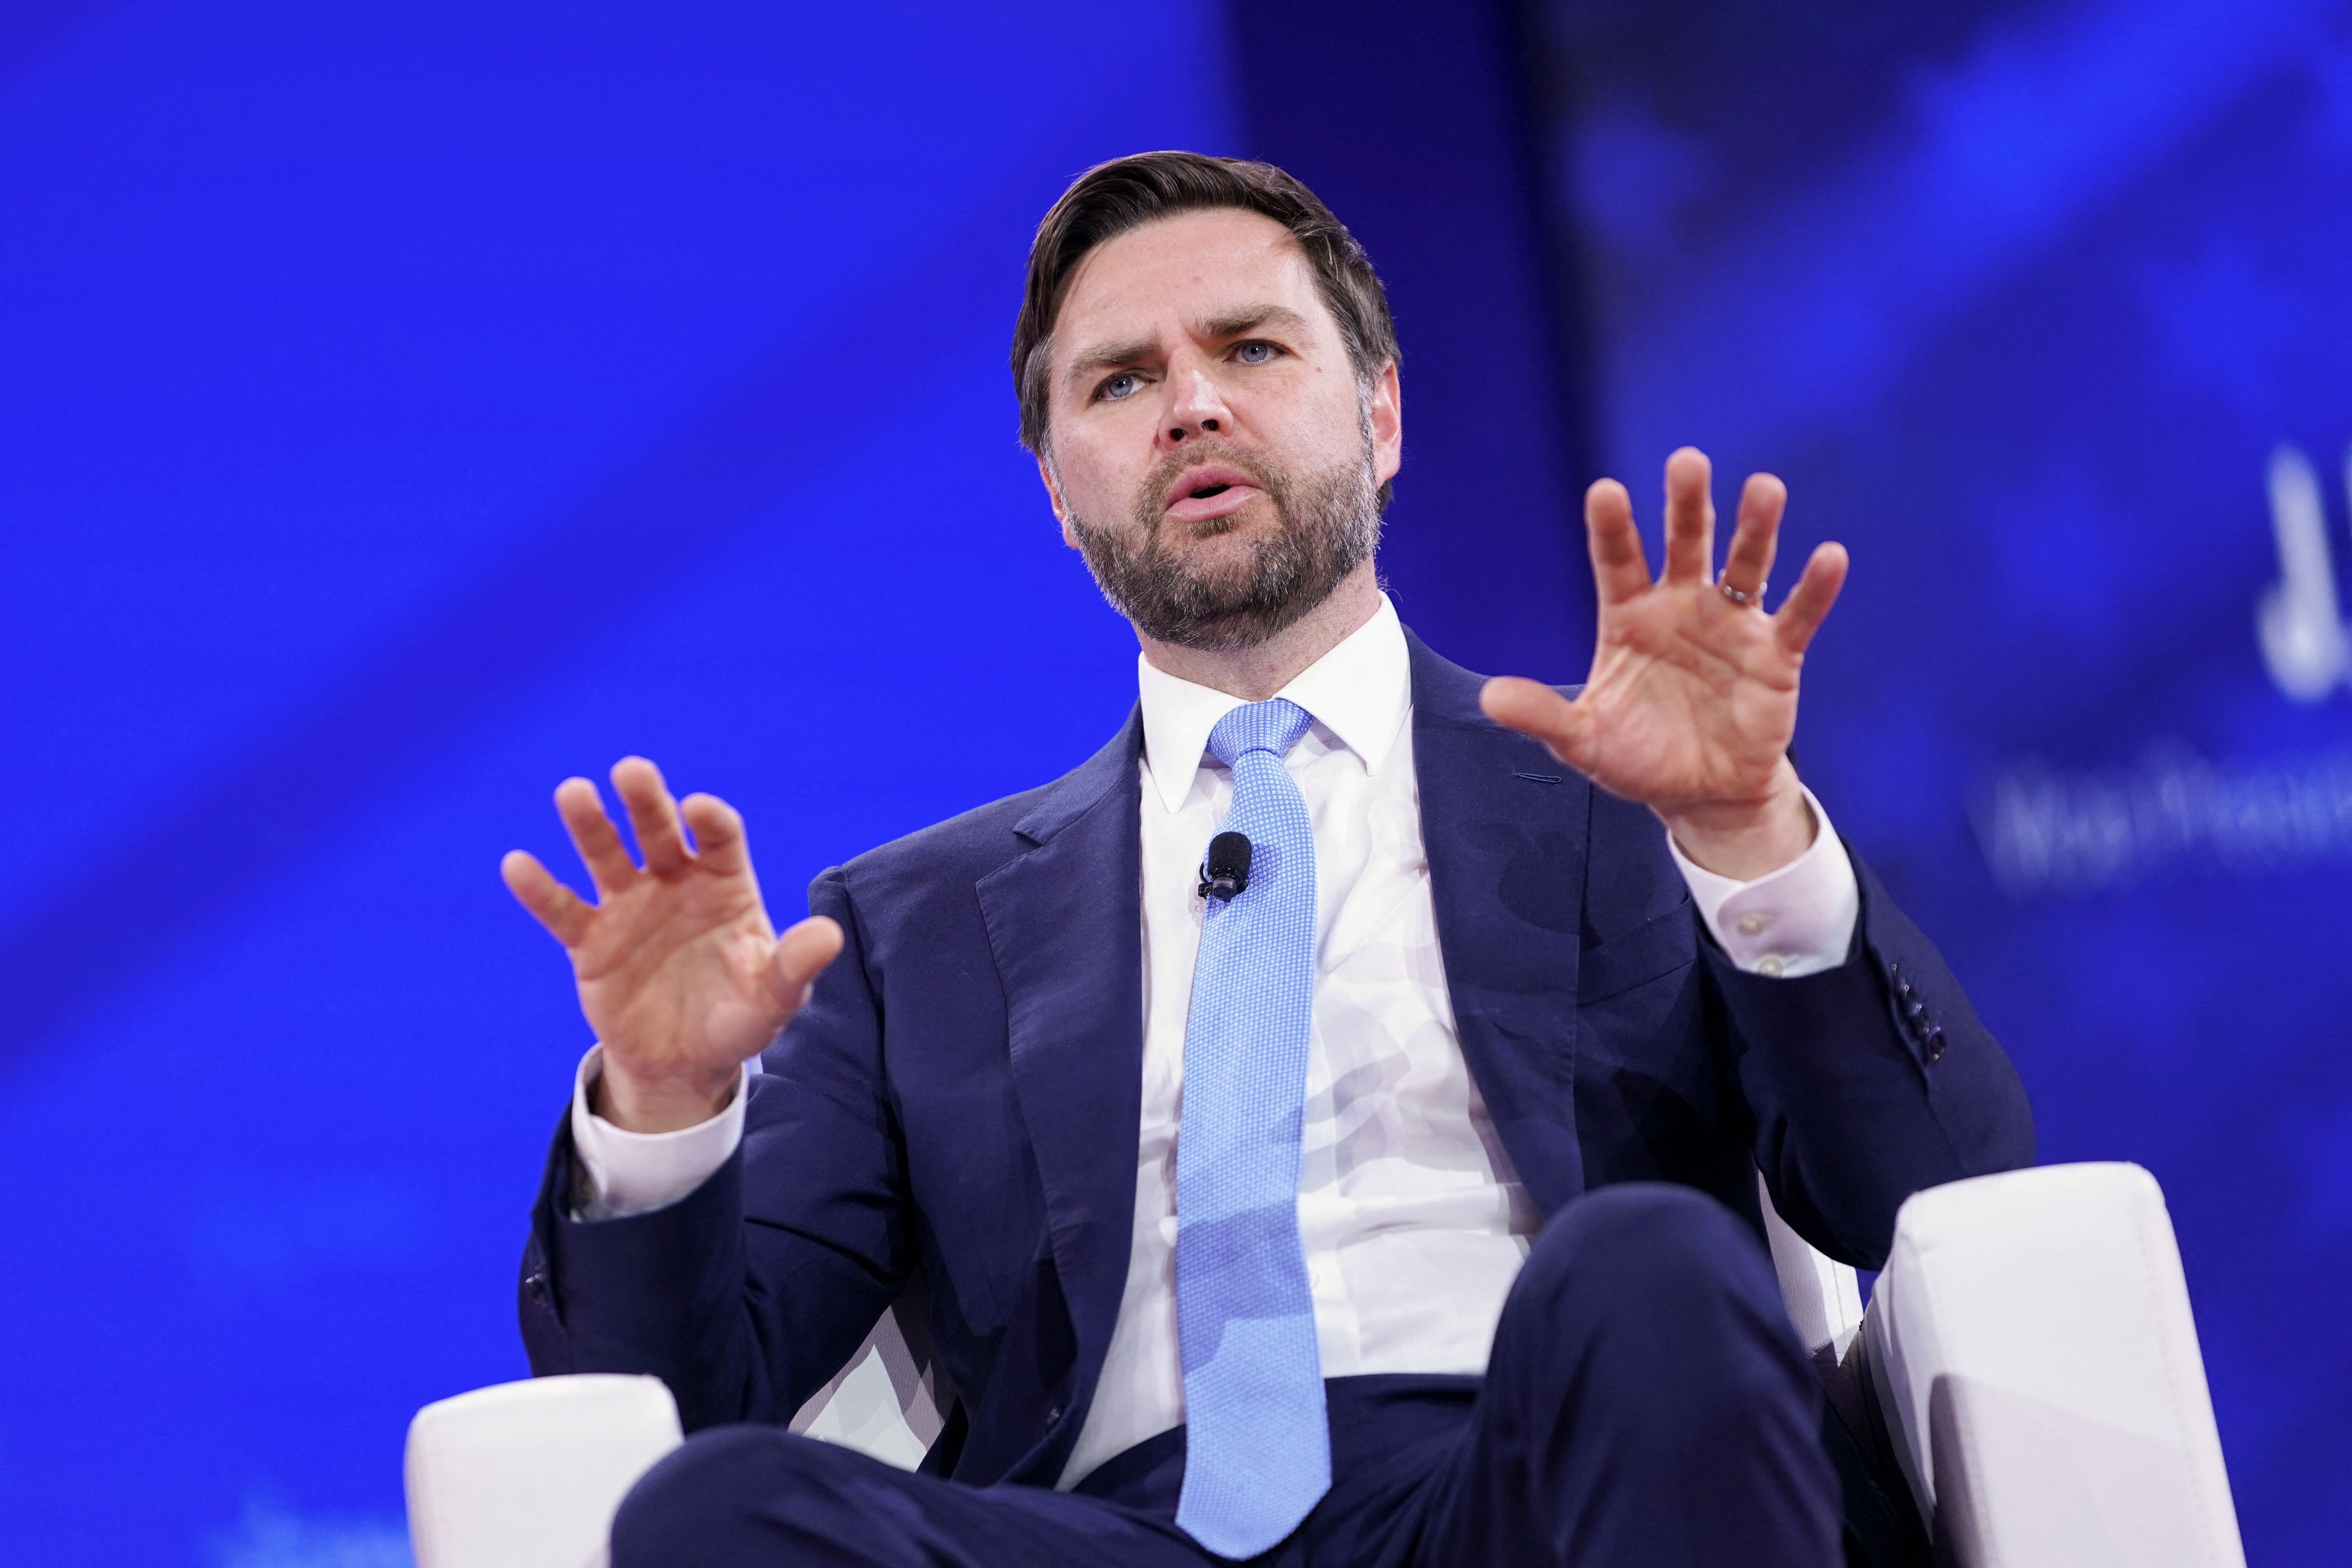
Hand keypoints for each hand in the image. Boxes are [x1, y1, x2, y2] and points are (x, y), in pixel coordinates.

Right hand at [501, 756, 842, 1132]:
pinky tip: (517, 864)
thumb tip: (830, 935)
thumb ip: (795, 966)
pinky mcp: (592, 941)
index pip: (720, 839)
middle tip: (632, 770)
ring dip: (590, 825)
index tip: (700, 810)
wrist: (686, 1061)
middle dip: (646, 802)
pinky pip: (564, 910)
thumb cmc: (737, 1018)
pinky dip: (541, 889)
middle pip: (660, 832)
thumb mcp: (773, 999)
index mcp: (724, 885)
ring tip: (573, 792)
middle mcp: (674, 883)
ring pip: (607, 856)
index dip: (711, 821)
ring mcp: (630, 907)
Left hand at [1481, 448, 1847, 879]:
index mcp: (1630, 618)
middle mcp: (1681, 607)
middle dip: (1686, 504)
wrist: (1702, 795)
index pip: (1618, 562)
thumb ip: (1544, 716)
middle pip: (1684, 544)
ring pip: (1746, 566)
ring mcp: (1732, 625)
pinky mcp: (1776, 654)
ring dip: (1756, 528)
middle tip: (1687, 462)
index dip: (1614, 528)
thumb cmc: (1640, 757)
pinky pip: (1798, 616)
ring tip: (1765, 488)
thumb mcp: (1584, 741)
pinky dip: (1815, 588)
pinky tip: (1829, 556)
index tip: (1606, 490)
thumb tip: (1489, 697)